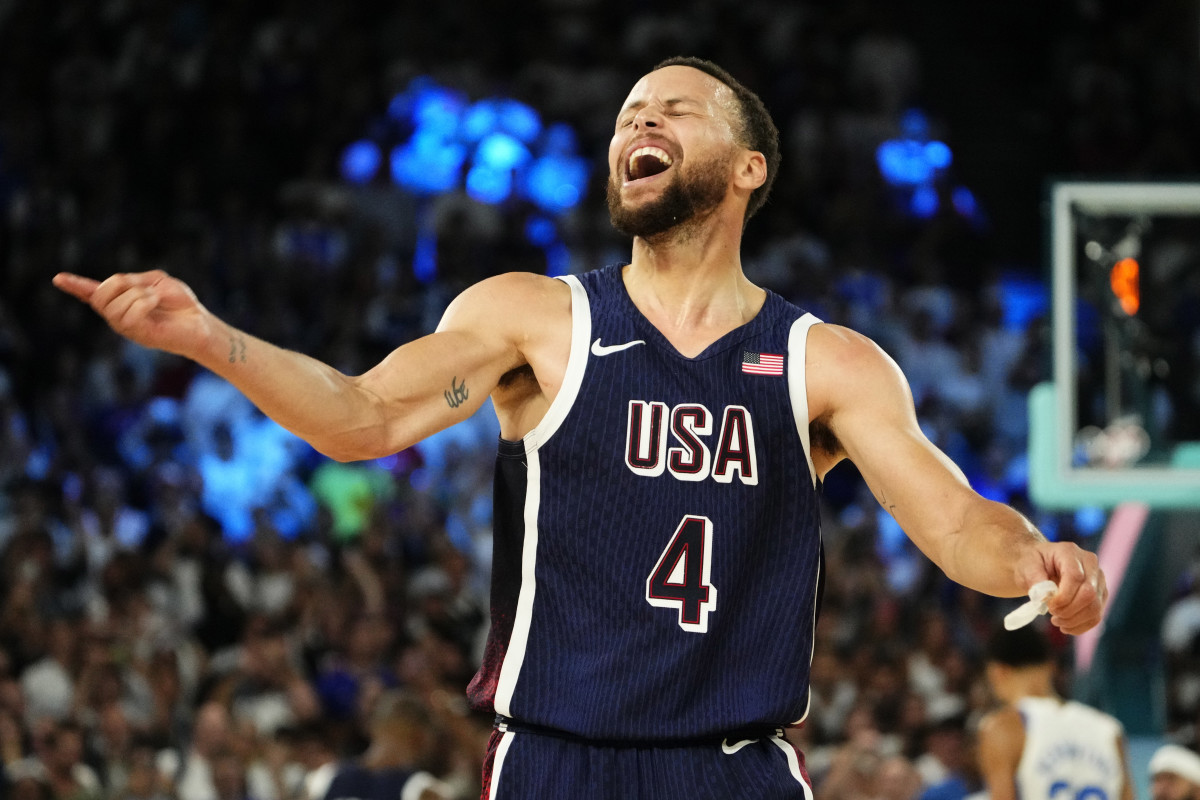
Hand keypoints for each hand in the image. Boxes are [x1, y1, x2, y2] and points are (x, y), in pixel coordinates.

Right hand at [53, 270, 214, 358]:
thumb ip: (134, 280)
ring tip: (155, 298)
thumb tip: (119, 285)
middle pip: (100, 296)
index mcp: (121, 301)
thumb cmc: (180, 303)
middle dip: (119, 284)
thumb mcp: (156, 282)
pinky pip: (129, 314)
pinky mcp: (139, 335)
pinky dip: (143, 301)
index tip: (58, 278)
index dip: (76, 286)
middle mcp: (118, 316)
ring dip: (137, 294)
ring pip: (113, 305)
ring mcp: (127, 327)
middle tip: (144, 287)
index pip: (92, 294)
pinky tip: (155, 303)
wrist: (200, 323)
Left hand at [1016, 541, 1106, 634]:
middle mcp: (1090, 564)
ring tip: (1057, 621)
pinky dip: (1081, 626)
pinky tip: (1066, 627)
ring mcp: (1098, 580)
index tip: (1049, 606)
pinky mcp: (1100, 595)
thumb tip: (1045, 596)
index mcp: (1070, 552)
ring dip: (1074, 620)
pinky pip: (1096, 616)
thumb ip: (1035, 578)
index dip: (1063, 597)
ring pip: (1095, 607)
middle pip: (1089, 594)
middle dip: (1069, 610)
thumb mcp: (1027, 566)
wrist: (1039, 566)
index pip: (1075, 577)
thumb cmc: (1032, 564)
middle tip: (1052, 615)